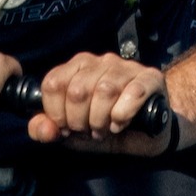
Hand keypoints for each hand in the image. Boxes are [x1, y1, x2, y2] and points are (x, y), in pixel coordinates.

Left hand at [29, 52, 173, 155]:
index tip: (67, 127)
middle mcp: (101, 61)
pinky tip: (121, 123)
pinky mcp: (150, 78)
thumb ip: (47, 129)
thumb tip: (44, 128)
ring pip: (104, 90)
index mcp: (78, 67)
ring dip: (101, 119)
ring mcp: (127, 67)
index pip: (53, 83)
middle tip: (89, 130)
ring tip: (105, 128)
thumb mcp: (71, 133)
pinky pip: (132, 93)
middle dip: (79, 120)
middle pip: (77, 90)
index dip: (56, 113)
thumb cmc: (106, 127)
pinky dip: (123, 115)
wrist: (147, 134)